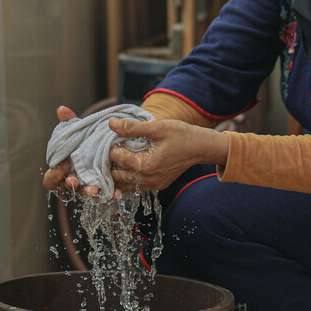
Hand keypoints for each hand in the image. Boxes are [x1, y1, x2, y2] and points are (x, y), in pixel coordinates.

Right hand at [41, 106, 103, 196]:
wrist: (111, 146)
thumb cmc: (88, 142)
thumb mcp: (81, 132)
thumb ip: (71, 124)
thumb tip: (62, 109)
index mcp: (63, 170)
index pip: (51, 179)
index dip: (54, 174)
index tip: (63, 164)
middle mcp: (74, 181)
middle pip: (67, 189)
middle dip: (70, 186)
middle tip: (75, 181)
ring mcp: (89, 187)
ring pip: (87, 195)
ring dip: (90, 193)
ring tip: (96, 190)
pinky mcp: (105, 189)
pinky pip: (107, 195)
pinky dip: (111, 193)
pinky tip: (117, 192)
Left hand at [106, 118, 229, 194]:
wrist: (201, 147)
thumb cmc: (181, 135)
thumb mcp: (157, 128)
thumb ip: (132, 127)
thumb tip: (111, 124)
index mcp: (146, 165)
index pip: (117, 159)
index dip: (110, 147)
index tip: (111, 138)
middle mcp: (149, 179)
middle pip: (117, 176)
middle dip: (110, 163)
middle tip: (109, 149)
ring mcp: (154, 185)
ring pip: (125, 185)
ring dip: (118, 173)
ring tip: (116, 159)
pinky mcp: (158, 185)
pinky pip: (136, 186)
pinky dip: (129, 178)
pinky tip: (127, 166)